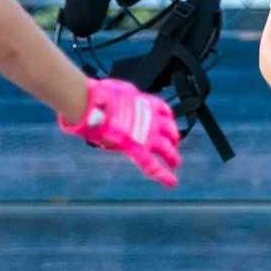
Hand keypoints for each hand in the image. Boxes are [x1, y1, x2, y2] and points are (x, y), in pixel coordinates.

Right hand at [59, 76, 181, 187]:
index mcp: (145, 103)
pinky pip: (152, 165)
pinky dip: (163, 175)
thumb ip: (125, 95)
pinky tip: (171, 182)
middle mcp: (151, 118)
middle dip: (173, 137)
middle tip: (174, 143)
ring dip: (173, 156)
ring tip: (175, 163)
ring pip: (167, 148)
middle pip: (169, 130)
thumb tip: (120, 96)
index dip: (168, 118)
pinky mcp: (138, 149)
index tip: (170, 121)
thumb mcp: (118, 88)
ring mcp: (147, 135)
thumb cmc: (100, 96)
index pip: (163, 109)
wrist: (95, 105)